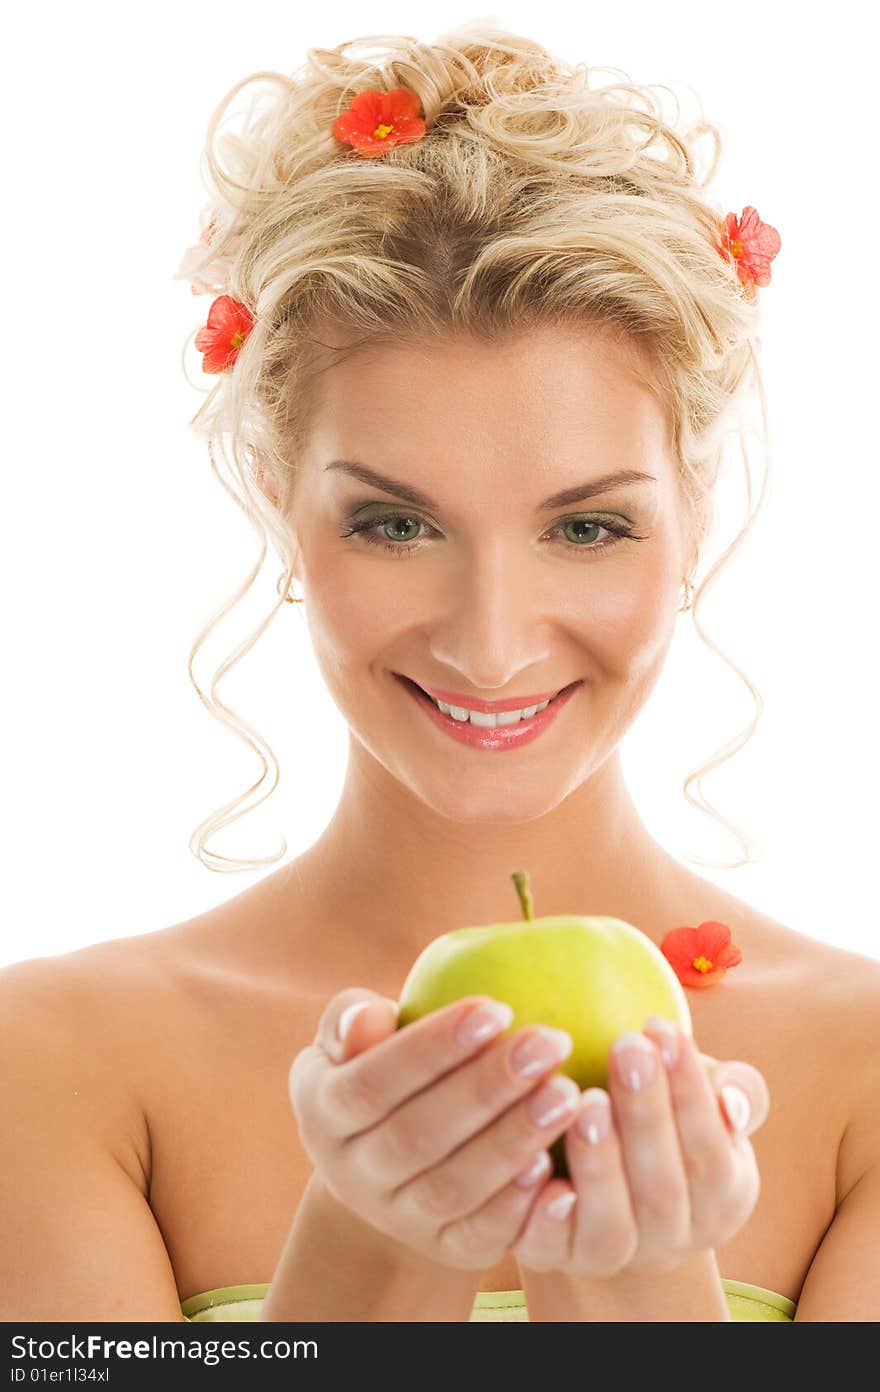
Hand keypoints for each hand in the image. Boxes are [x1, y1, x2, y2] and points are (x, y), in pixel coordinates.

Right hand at [287, 987, 582, 1270]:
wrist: (387, 1159)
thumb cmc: (379, 1064)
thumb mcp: (351, 1039)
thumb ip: (353, 1020)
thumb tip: (369, 1017)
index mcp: (322, 1110)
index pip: (372, 1082)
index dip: (432, 1048)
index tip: (496, 1008)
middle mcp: (352, 1173)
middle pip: (417, 1137)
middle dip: (487, 1089)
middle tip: (550, 1044)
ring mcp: (397, 1217)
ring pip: (452, 1188)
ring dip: (512, 1142)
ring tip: (567, 1095)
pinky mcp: (443, 1247)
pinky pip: (477, 1236)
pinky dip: (516, 1205)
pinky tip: (556, 1165)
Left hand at [509, 1017, 768, 1275]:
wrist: (595, 1177)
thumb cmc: (655, 1113)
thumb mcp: (700, 1097)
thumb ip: (733, 1090)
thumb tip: (732, 1100)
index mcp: (721, 1195)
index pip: (712, 1150)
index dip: (690, 1090)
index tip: (661, 1026)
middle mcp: (674, 1238)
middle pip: (663, 1189)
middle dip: (645, 1115)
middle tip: (626, 1049)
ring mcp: (615, 1256)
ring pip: (613, 1228)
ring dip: (600, 1164)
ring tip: (584, 1101)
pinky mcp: (556, 1258)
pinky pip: (550, 1247)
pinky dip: (543, 1212)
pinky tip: (533, 1163)